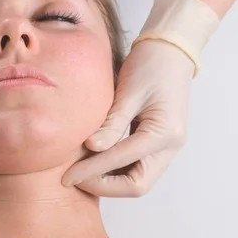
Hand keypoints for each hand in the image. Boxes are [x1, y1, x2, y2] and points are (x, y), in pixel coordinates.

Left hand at [62, 40, 193, 196]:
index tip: (67, 176)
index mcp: (164, 133)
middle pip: (137, 185)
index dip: (91, 171)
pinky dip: (115, 170)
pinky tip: (94, 162)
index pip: (121, 161)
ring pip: (137, 180)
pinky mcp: (158, 145)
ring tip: (81, 171)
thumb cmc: (150, 65)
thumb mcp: (128, 92)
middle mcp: (170, 146)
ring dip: (109, 181)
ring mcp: (166, 148)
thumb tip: (91, 148)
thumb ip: (112, 123)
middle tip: (75, 178)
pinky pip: (136, 167)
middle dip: (104, 185)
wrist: (171, 51)